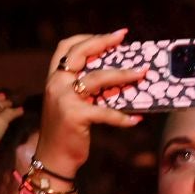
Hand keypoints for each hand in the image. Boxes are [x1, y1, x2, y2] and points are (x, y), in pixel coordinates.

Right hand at [36, 30, 146, 173]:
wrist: (52, 157)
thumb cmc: (66, 130)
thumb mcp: (70, 103)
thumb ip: (83, 87)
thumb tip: (117, 74)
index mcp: (54, 79)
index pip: (65, 48)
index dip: (88, 37)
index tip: (111, 36)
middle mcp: (56, 84)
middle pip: (79, 53)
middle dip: (103, 42)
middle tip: (124, 38)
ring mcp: (64, 99)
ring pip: (98, 77)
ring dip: (124, 74)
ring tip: (142, 73)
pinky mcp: (75, 115)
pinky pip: (105, 112)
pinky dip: (122, 117)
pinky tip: (135, 120)